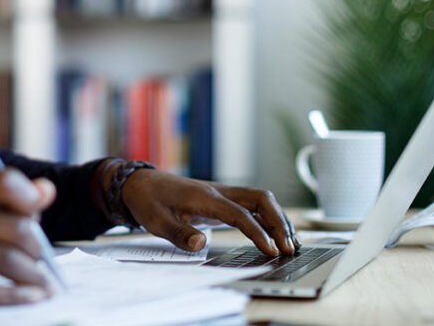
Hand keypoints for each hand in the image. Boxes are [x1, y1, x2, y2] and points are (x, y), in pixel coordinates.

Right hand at [0, 169, 56, 305]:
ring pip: (5, 261)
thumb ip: (4, 198)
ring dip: (34, 276)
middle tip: (47, 263)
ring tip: (45, 285)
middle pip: (15, 229)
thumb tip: (47, 191)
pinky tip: (30, 298)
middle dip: (39, 250)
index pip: (3, 182)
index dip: (30, 197)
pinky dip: (14, 297)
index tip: (40, 216)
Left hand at [120, 169, 299, 255]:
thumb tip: (201, 244)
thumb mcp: (156, 220)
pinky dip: (269, 217)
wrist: (141, 183)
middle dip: (279, 222)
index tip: (271, 250)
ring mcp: (223, 193)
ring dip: (278, 219)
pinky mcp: (223, 199)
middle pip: (260, 199)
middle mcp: (219, 191)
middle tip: (289, 248)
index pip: (240, 213)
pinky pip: (253, 205)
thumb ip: (179, 233)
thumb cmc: (149, 201)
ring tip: (291, 244)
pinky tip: (276, 234)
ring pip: (261, 199)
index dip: (258, 231)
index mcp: (205, 196)